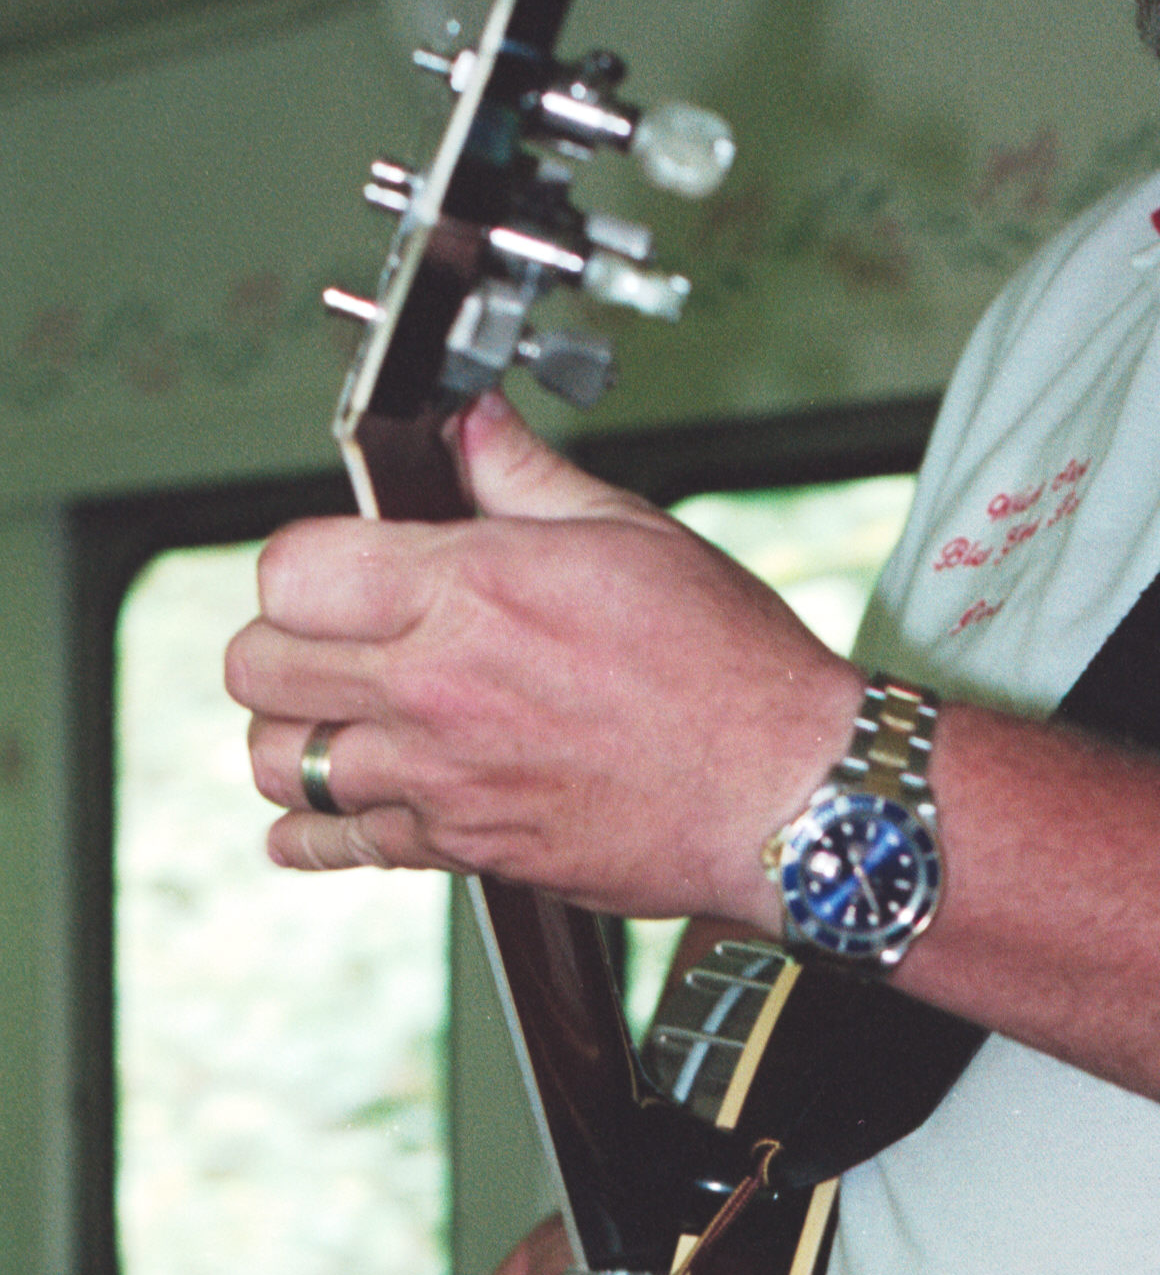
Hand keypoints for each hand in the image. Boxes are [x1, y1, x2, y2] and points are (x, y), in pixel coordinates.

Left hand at [225, 390, 861, 917]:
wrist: (784, 794)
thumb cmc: (730, 670)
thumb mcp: (632, 533)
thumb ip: (524, 475)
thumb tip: (470, 426)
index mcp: (469, 593)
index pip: (291, 569)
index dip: (310, 560)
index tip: (343, 565)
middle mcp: (436, 689)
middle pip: (260, 664)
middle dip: (285, 641)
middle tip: (334, 637)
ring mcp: (441, 778)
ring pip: (279, 761)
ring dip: (295, 733)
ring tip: (340, 716)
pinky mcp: (462, 848)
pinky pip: (335, 846)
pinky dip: (315, 831)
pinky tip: (336, 808)